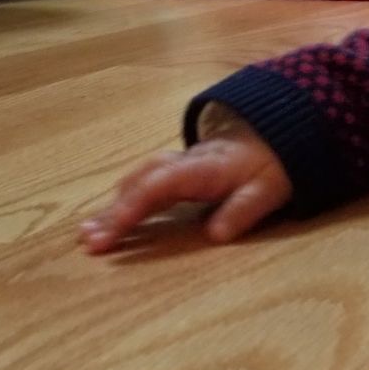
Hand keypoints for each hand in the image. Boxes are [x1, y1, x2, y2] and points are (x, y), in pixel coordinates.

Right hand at [77, 112, 290, 253]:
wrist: (282, 129)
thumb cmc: (274, 163)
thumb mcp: (270, 188)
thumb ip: (244, 209)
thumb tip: (215, 235)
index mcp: (205, 167)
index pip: (160, 184)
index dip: (133, 207)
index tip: (110, 232)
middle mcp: (185, 162)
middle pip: (141, 181)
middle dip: (113, 210)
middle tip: (87, 241)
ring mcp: (180, 163)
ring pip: (139, 179)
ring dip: (113, 205)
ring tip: (86, 234)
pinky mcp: (180, 168)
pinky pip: (146, 181)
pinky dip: (124, 198)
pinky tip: (110, 217)